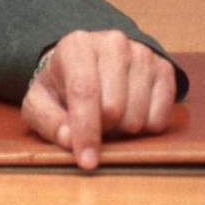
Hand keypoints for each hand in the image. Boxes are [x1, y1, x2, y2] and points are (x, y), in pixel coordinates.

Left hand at [20, 29, 176, 170]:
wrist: (90, 63)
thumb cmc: (63, 84)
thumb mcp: (40, 100)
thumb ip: (46, 119)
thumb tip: (68, 139)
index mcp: (76, 45)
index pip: (84, 91)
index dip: (86, 130)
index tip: (86, 161)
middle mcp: (113, 43)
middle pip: (114, 108)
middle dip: (102, 128)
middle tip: (93, 122)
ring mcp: (142, 54)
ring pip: (138, 116)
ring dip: (122, 130)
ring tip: (110, 116)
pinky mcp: (164, 69)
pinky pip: (160, 119)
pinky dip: (144, 128)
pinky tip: (130, 112)